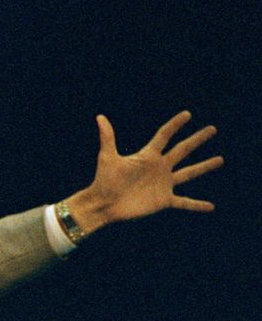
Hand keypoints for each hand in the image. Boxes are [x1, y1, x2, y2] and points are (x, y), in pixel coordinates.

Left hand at [66, 111, 222, 233]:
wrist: (103, 205)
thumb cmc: (103, 181)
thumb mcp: (107, 157)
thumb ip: (108, 137)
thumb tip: (100, 117)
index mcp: (147, 156)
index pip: (164, 136)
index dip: (175, 125)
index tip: (187, 114)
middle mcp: (159, 167)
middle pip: (182, 150)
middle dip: (197, 139)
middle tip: (212, 129)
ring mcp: (163, 183)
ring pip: (189, 172)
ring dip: (204, 166)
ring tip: (220, 159)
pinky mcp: (163, 200)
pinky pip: (184, 202)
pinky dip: (197, 205)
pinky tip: (211, 206)